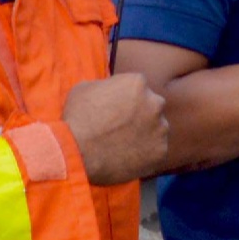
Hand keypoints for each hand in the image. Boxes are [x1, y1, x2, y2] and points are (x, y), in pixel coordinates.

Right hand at [61, 69, 174, 187]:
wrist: (78, 152)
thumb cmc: (78, 118)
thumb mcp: (85, 88)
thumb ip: (105, 85)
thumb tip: (108, 87)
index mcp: (138, 83)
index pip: (139, 86)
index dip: (127, 97)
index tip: (118, 107)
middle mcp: (155, 103)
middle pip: (153, 105)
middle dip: (142, 113)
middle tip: (124, 125)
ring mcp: (160, 128)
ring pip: (158, 128)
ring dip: (146, 132)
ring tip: (126, 143)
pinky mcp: (160, 151)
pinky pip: (157, 150)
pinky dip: (147, 153)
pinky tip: (130, 156)